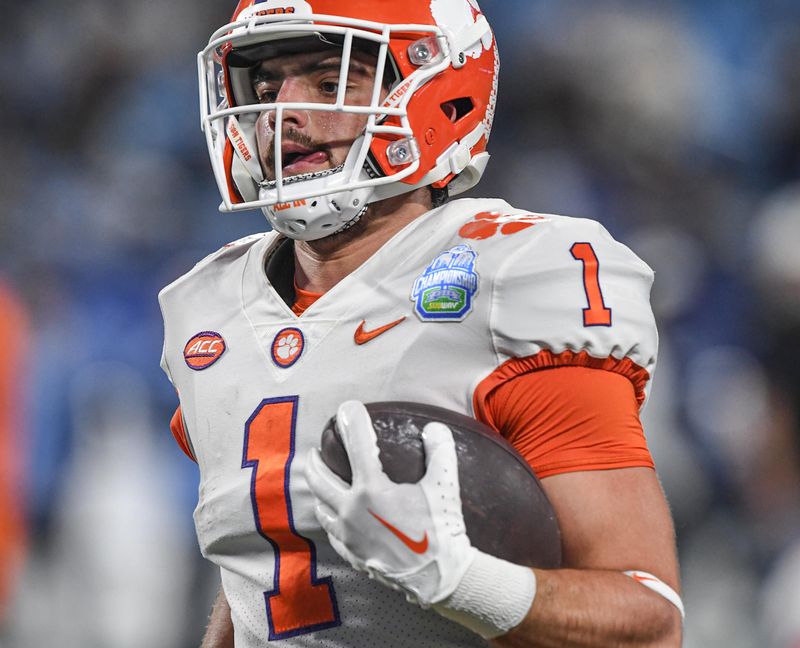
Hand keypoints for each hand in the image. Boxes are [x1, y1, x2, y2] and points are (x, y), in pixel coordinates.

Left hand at [305, 400, 476, 606]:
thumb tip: (433, 428)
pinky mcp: (351, 553)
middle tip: (317, 449)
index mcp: (372, 489)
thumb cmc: (441, 532)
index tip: (349, 408)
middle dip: (315, 459)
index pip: (356, 444)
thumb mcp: (445, 487)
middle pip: (319, 477)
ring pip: (320, 505)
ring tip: (321, 478)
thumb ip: (440, 452)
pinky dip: (329, 516)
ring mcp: (348, 534)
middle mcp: (352, 510)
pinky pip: (331, 531)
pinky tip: (335, 514)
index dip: (352, 420)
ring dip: (318, 488)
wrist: (439, 578)